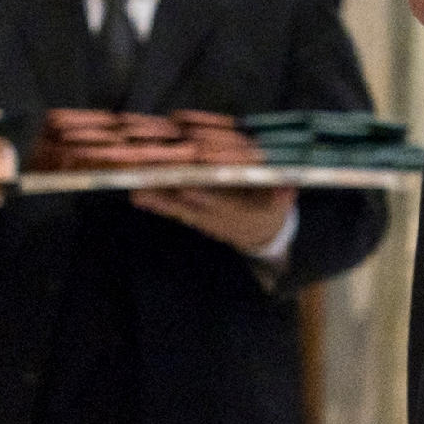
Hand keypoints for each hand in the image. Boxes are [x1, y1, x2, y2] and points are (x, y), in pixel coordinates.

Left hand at [130, 182, 294, 255]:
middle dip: (167, 198)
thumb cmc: (270, 214)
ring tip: (135, 193)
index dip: (203, 195)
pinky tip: (138, 196)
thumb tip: (288, 185)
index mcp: (236, 213)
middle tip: (144, 188)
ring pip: (177, 209)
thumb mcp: (281, 207)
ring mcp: (202, 219)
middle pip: (188, 207)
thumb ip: (283, 197)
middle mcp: (215, 217)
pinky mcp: (194, 218)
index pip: (218, 203)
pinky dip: (157, 204)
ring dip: (156, 202)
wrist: (261, 238)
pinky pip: (174, 211)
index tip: (186, 186)